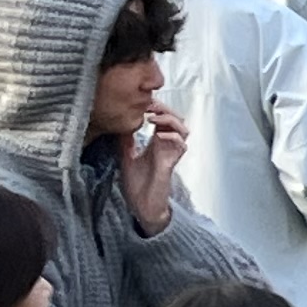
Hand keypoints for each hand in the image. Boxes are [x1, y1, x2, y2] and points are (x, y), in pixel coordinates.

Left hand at [120, 103, 185, 232]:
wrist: (141, 204)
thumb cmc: (136, 183)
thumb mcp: (126, 155)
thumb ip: (126, 139)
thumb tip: (122, 122)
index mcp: (157, 141)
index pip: (164, 117)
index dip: (157, 107)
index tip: (143, 102)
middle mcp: (167, 145)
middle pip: (177, 118)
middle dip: (165, 109)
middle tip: (150, 106)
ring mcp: (171, 153)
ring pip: (184, 129)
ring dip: (170, 120)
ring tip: (153, 118)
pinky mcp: (171, 162)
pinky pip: (181, 145)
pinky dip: (172, 136)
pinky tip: (158, 135)